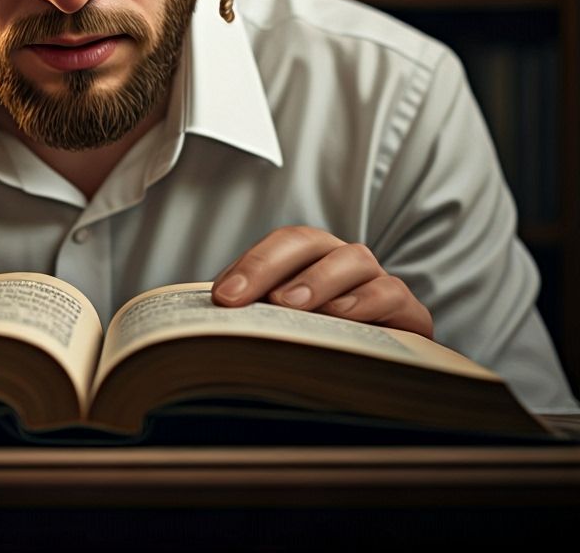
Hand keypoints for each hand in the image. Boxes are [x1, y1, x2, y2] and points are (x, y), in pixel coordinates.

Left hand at [210, 226, 432, 337]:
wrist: (384, 379)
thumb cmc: (320, 346)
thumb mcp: (284, 328)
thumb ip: (253, 317)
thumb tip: (211, 319)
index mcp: (310, 256)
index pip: (280, 244)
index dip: (252, 265)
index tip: (223, 297)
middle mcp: (342, 261)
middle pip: (309, 243)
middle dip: (272, 266)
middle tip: (247, 299)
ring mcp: (378, 281)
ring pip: (353, 260)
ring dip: (318, 279)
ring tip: (289, 304)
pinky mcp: (411, 314)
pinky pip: (393, 293)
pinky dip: (367, 300)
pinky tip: (340, 315)